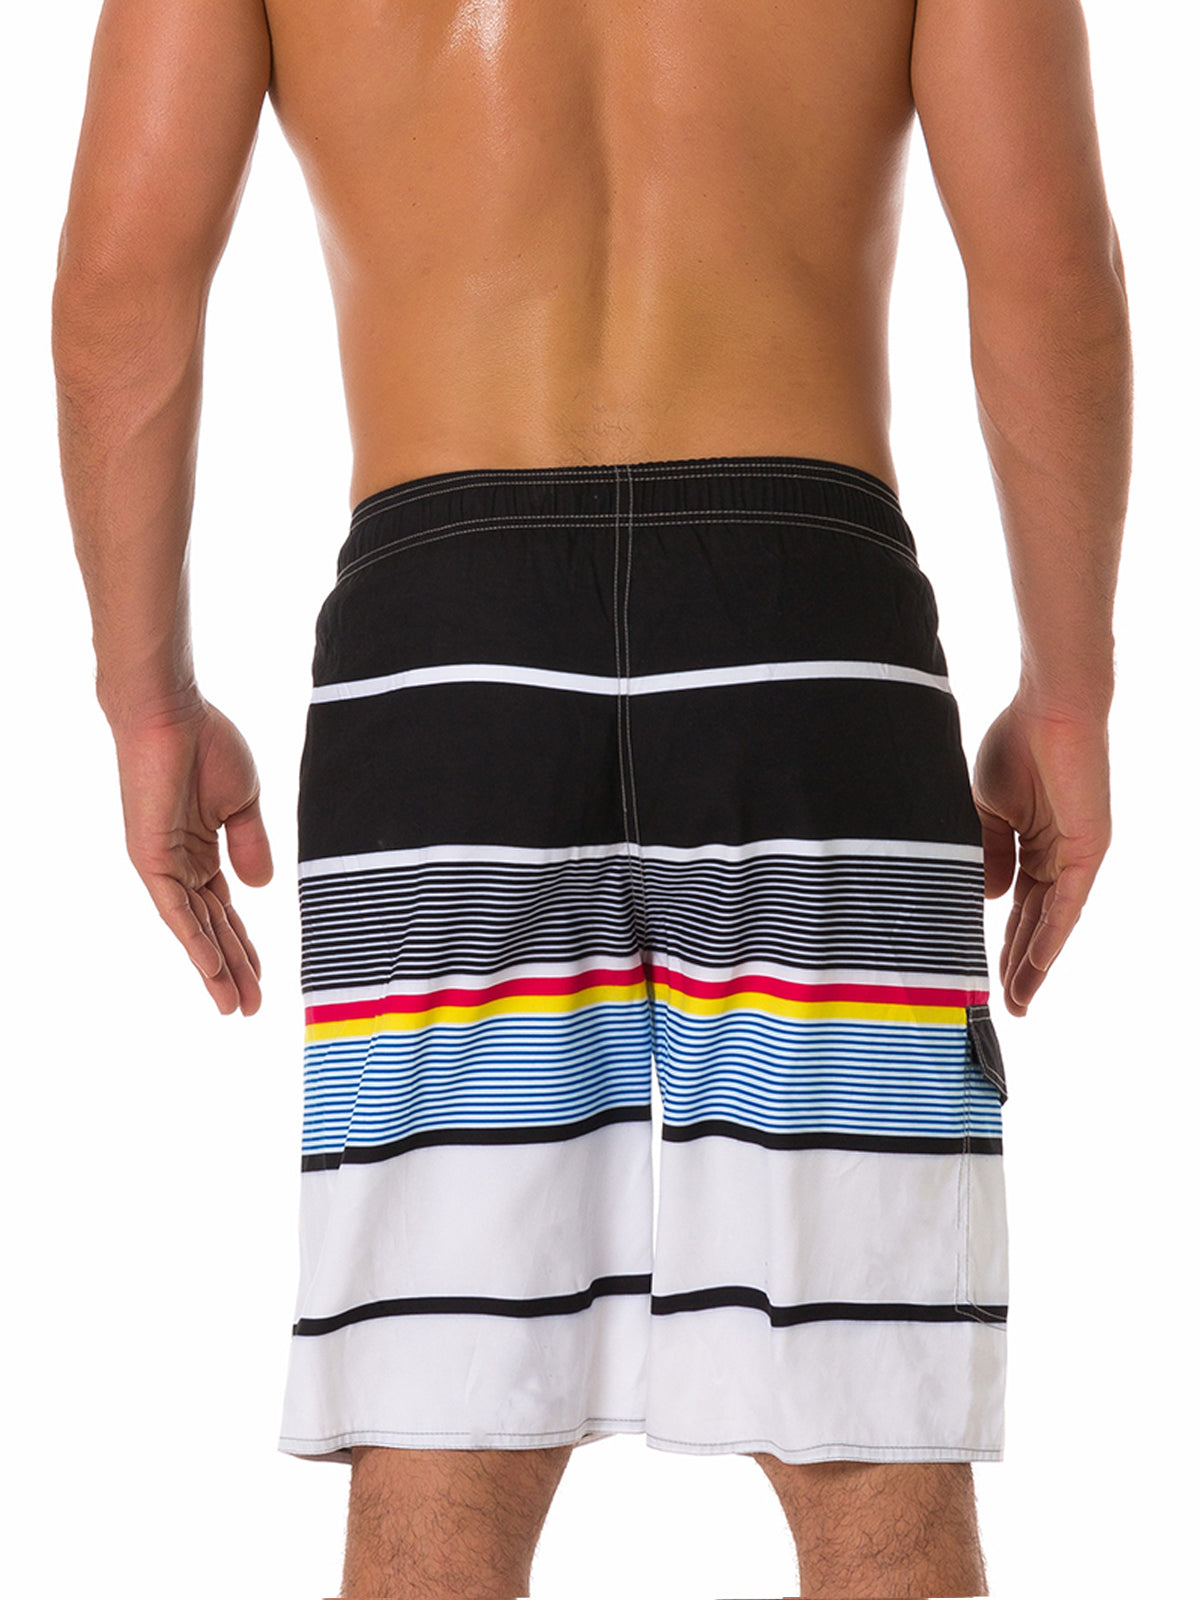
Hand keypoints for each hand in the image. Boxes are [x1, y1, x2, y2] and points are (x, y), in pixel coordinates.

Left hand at [110, 697, 273, 1014]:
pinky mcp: (150, 859)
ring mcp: (164, 865)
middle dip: (234, 969)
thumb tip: (262, 888)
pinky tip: (212, 971)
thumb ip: (251, 846)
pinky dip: (195, 941)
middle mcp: (180, 865)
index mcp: (202, 850)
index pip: (225, 909)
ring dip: (215, 969)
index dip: (245, 944)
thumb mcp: (244, 802)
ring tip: (234, 1007)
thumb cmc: (206, 744)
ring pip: (195, 929)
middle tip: (252, 1008)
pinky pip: (176, 909)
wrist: (172, 713)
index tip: (265, 977)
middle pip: (212, 929)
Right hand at [972, 699, 1110, 1016]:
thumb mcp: (986, 811)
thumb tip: (989, 900)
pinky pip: (1067, 902)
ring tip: (1018, 1000)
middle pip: (1037, 924)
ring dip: (1035, 963)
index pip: (1019, 906)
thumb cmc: (1016, 746)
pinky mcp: (1087, 850)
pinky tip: (1037, 965)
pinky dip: (1051, 934)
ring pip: (1052, 922)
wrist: (1047, 710)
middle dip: (1020, 966)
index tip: (982, 973)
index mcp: (1035, 846)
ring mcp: (1075, 856)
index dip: (1002, 940)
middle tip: (1005, 1005)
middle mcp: (1059, 857)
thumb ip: (987, 855)